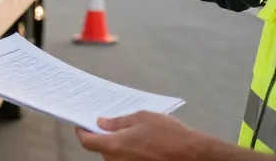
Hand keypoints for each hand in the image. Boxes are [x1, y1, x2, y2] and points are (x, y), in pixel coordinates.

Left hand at [75, 111, 219, 160]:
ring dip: (117, 145)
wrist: (194, 156)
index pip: (87, 142)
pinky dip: (128, 152)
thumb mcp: (142, 118)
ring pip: (115, 156)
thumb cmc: (169, 134)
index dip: (82, 131)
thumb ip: (118, 122)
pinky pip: (126, 160)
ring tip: (129, 131)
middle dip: (103, 136)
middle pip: (101, 149)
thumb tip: (102, 123)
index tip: (81, 124)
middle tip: (108, 122)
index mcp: (114, 146)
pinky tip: (139, 142)